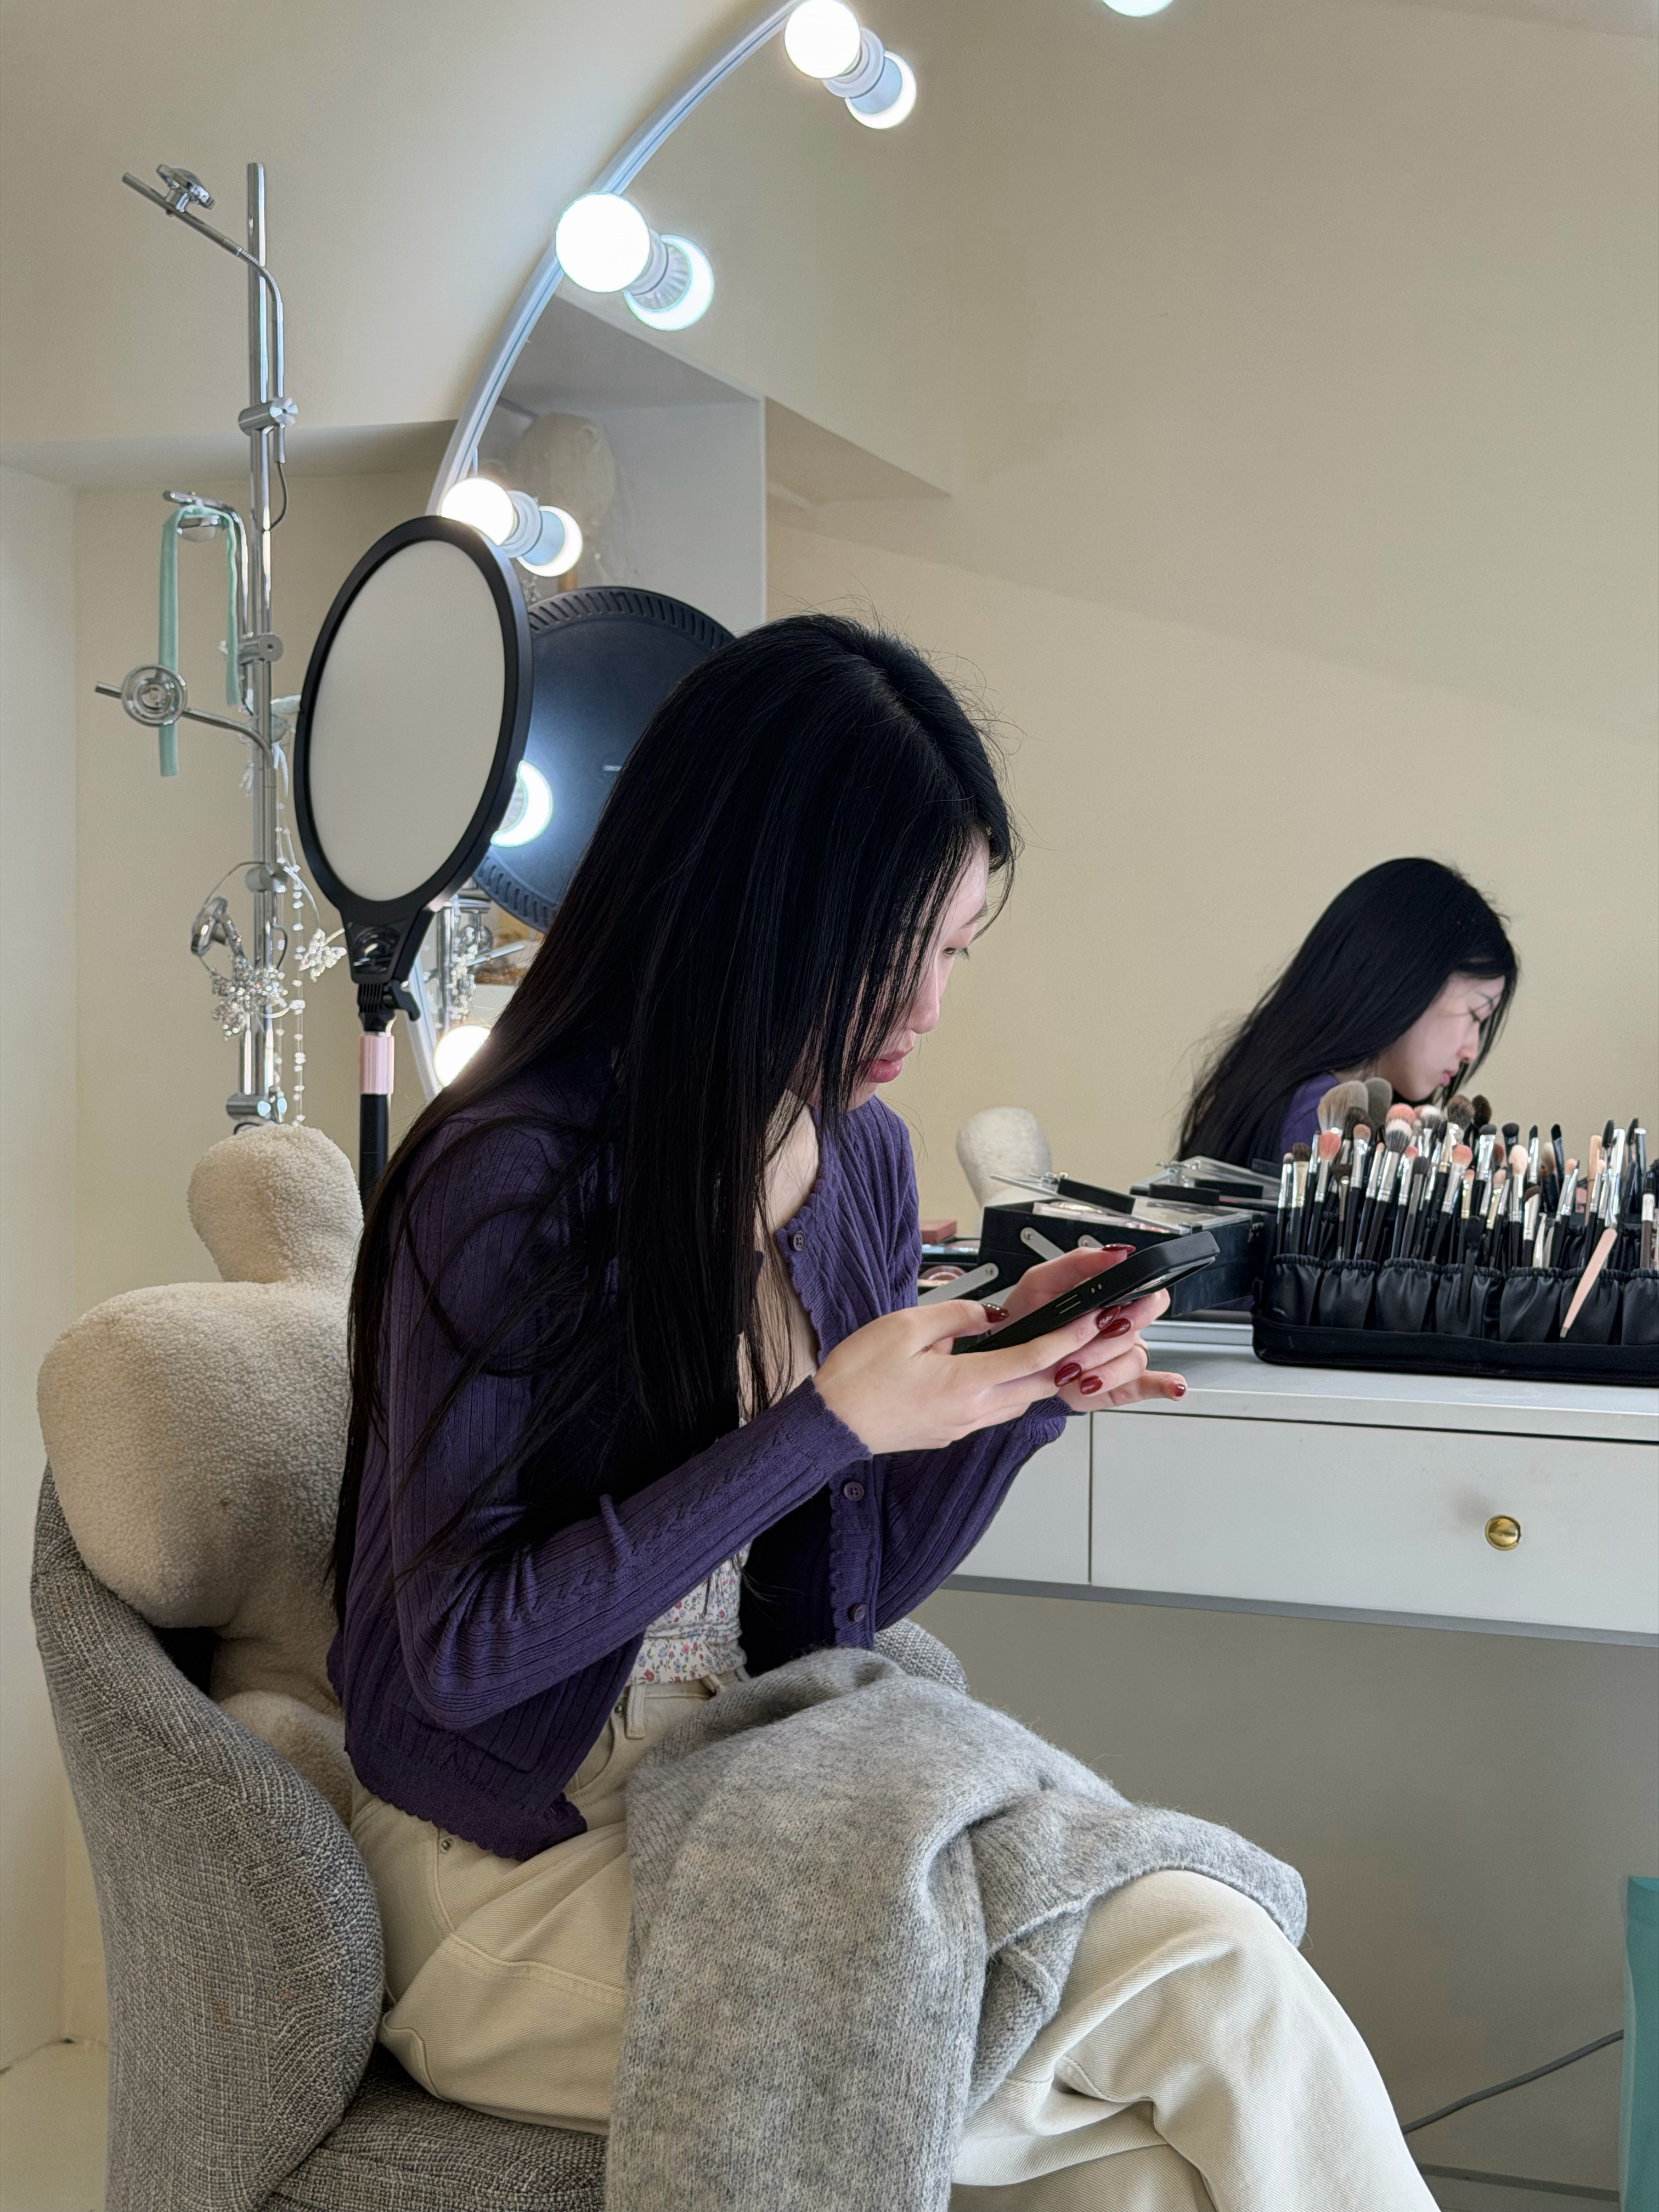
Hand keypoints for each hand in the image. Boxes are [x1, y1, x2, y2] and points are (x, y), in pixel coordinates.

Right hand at [814, 1295, 1121, 1456]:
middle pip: (1038, 1386)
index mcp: (965, 1383)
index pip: (1034, 1358)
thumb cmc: (857, 1377)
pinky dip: (1014, 1390)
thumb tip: (988, 1314)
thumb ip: (955, 1315)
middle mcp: (971, 1410)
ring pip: (1020, 1401)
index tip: (1092, 1321)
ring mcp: (962, 1426)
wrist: (832, 1424)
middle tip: (1091, 1338)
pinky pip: (996, 1410)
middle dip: (1071, 1361)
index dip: (1069, 1338)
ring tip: (1058, 1352)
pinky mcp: (950, 1432)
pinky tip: (1009, 1373)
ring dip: (1043, 1378)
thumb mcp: (905, 1327)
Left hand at [979, 1247, 1185, 1413]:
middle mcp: (1120, 1325)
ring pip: (1133, 1357)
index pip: (1146, 1289)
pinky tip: (1172, 1386)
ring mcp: (1119, 1356)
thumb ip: (1079, 1262)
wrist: (1009, 1360)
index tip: (1113, 1307)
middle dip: (1115, 1331)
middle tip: (1091, 1335)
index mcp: (1109, 1297)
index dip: (1138, 1297)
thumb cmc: (1026, 1317)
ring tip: (1071, 1368)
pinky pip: (1146, 1384)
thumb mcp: (1041, 1281)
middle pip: (1143, 1322)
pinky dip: (1162, 1385)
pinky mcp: (1116, 1384)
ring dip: (1102, 1364)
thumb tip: (1117, 1253)